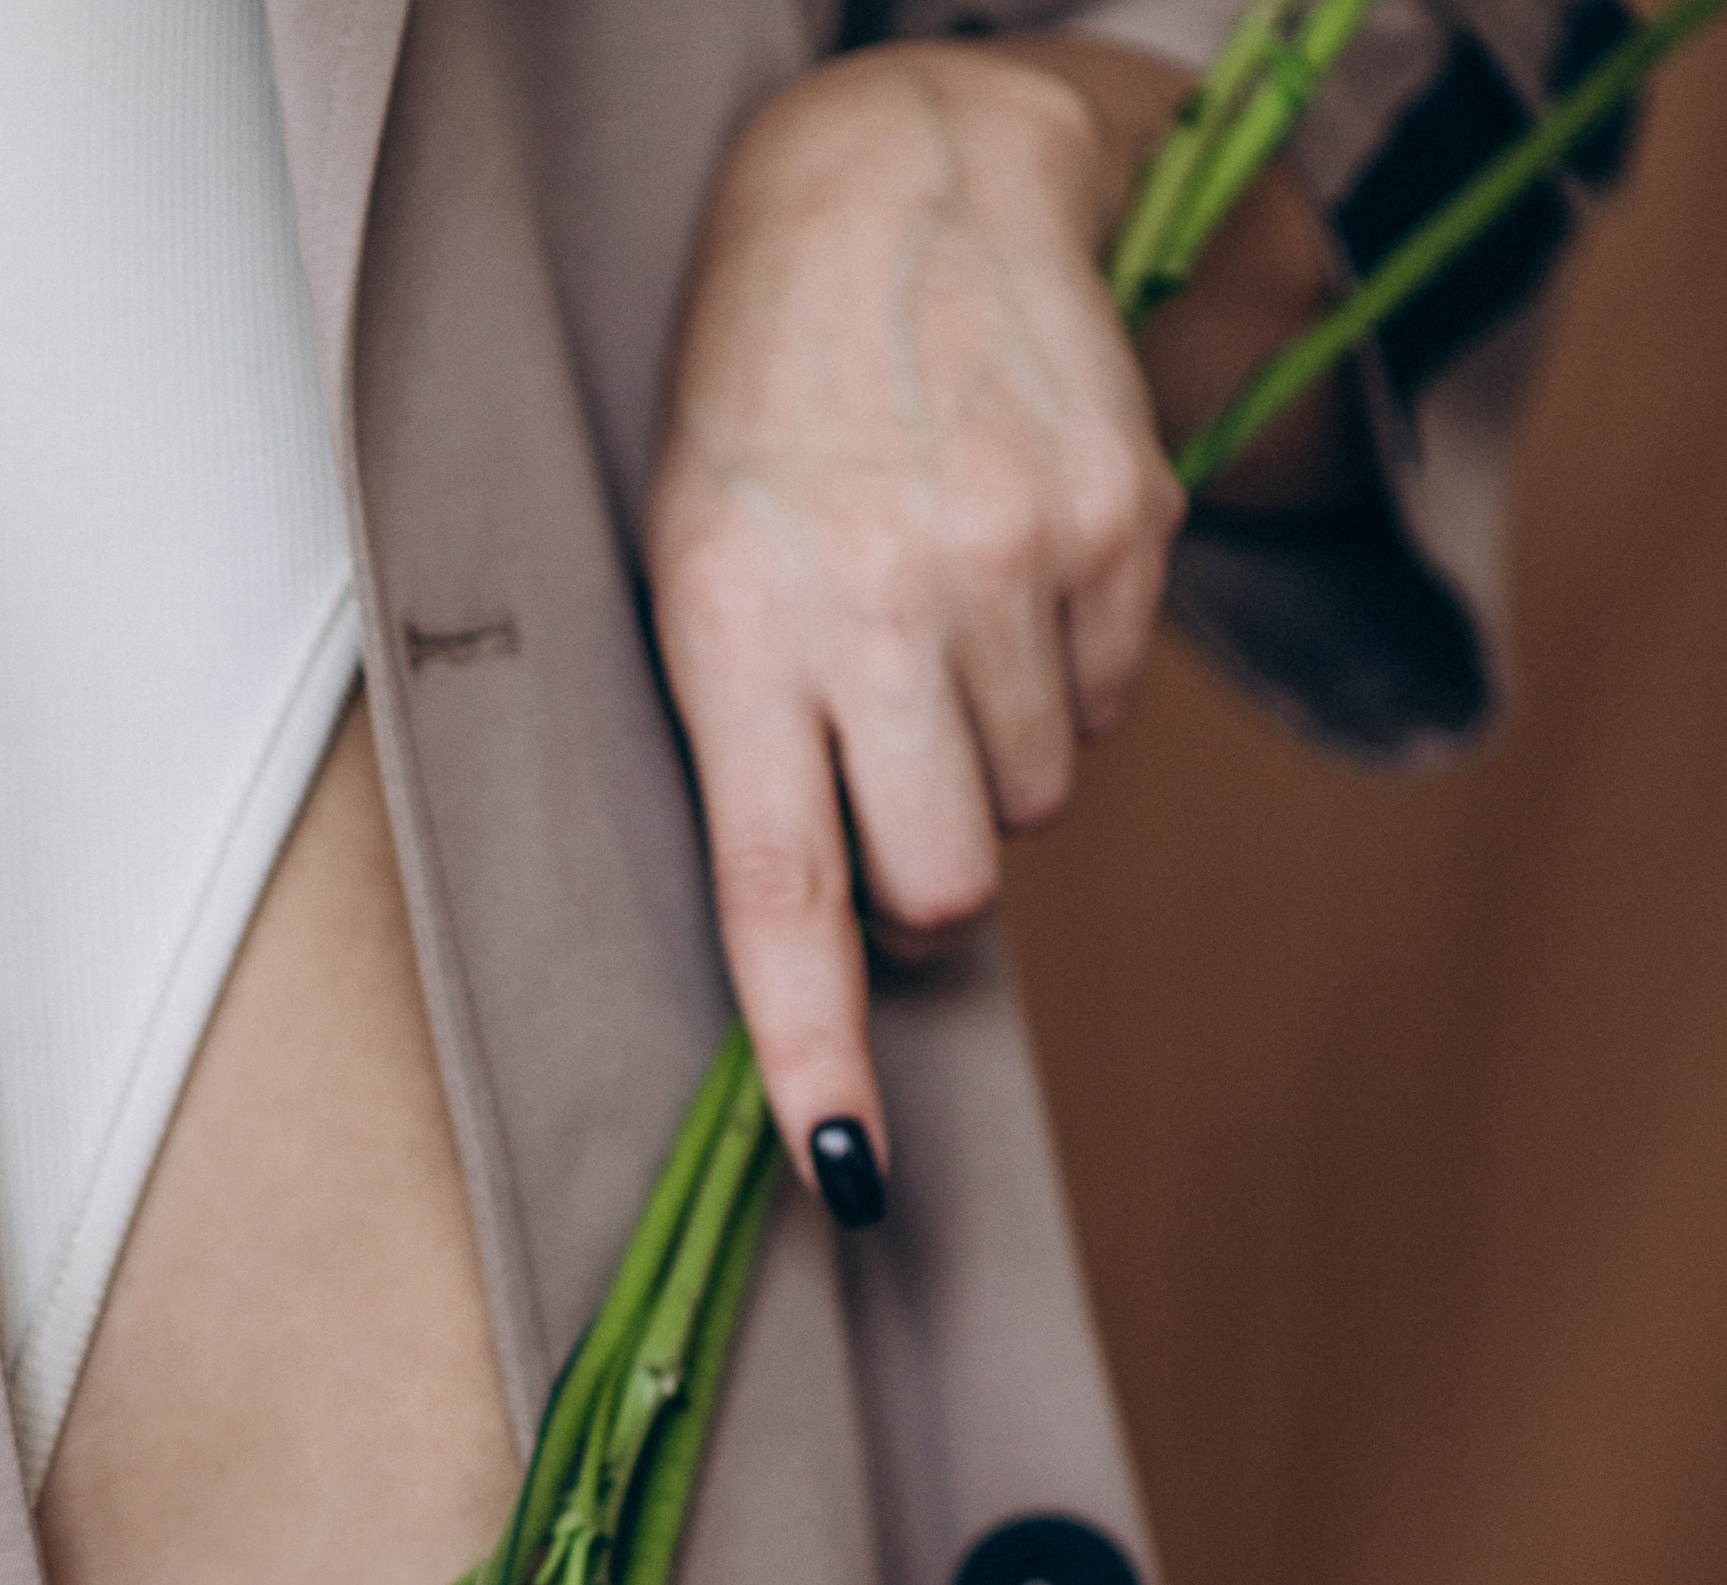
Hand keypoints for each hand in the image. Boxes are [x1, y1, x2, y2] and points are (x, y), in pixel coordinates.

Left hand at [645, 39, 1347, 1215]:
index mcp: (734, 623)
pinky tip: (1006, 560)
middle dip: (928, 881)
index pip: (781, 892)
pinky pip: (1107, 711)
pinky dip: (1063, 673)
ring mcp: (1013, 559)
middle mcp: (877, 600)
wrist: (901, 178)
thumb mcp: (696, 564)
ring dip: (993, 755)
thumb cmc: (766, 416)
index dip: (816, 1051)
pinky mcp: (1122, 522)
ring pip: (1034, 808)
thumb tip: (850, 959)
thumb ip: (755, 755)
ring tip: (938, 612)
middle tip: (887, 764)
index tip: (850, 1172)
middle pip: (945, 888)